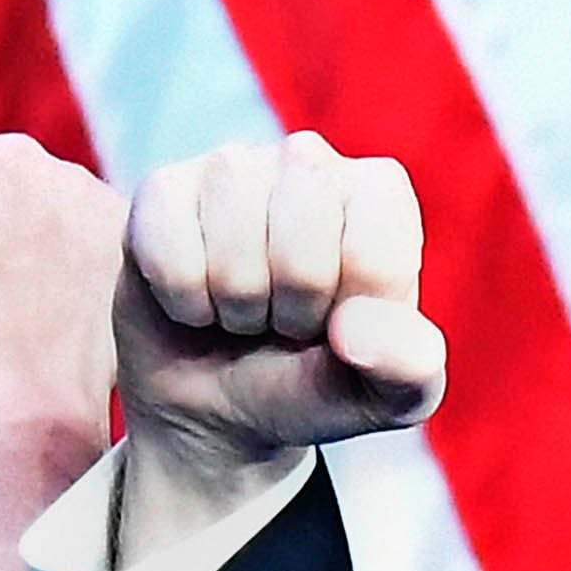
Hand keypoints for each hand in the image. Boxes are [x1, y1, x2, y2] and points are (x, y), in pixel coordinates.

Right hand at [112, 132, 447, 552]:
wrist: (220, 409)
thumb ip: (407, 366)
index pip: (372, 255)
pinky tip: (195, 299)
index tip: (337, 327)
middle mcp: (310, 160)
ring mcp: (233, 166)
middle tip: (284, 323)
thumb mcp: (385, 397)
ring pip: (231, 238)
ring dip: (232, 304)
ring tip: (243, 312)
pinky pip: (168, 243)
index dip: (346, 316)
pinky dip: (181, 297)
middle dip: (288, 309)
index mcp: (380, 196)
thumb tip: (353, 328)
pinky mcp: (163, 188)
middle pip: (301, 240)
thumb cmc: (314, 385)